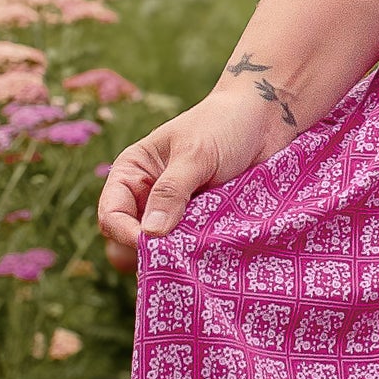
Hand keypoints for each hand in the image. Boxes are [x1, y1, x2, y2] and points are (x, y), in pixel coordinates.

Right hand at [97, 88, 287, 275]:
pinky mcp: (203, 225)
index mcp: (133, 173)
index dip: (126, 234)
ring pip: (165, 250)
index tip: (152, 245)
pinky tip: (214, 259)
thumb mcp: (195, 154)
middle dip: (151, 252)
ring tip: (198, 259)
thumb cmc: (224, 125)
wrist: (265, 119)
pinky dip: (200, 257)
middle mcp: (149, 197)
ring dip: (179, 257)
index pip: (112, 214)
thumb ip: (172, 191)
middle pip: (133, 240)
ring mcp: (177, 214)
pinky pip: (194, 250)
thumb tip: (150, 233)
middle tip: (176, 260)